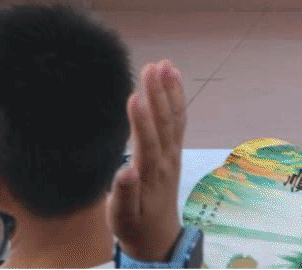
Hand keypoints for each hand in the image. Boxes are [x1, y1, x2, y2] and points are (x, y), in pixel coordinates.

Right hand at [109, 61, 187, 263]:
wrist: (157, 236)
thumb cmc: (133, 224)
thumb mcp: (122, 217)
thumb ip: (124, 195)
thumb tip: (125, 171)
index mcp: (150, 175)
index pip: (147, 144)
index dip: (142, 122)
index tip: (135, 97)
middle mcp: (166, 160)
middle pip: (164, 124)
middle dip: (157, 95)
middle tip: (150, 68)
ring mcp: (173, 153)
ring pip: (174, 118)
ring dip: (170, 91)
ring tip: (164, 65)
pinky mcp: (175, 149)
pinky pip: (179, 120)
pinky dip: (177, 97)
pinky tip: (174, 77)